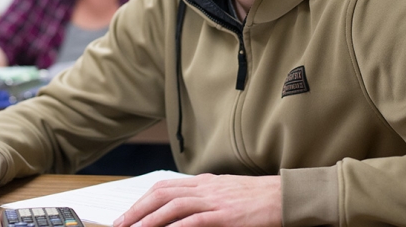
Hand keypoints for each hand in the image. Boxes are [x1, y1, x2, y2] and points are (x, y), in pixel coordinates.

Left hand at [112, 174, 281, 226]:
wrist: (284, 196)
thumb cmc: (257, 198)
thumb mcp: (225, 191)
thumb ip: (204, 196)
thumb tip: (181, 206)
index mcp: (203, 182)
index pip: (164, 186)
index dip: (143, 200)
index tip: (128, 214)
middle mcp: (205, 187)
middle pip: (162, 194)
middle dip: (138, 209)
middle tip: (121, 224)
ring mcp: (215, 200)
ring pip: (174, 206)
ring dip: (151, 219)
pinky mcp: (226, 215)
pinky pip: (196, 220)